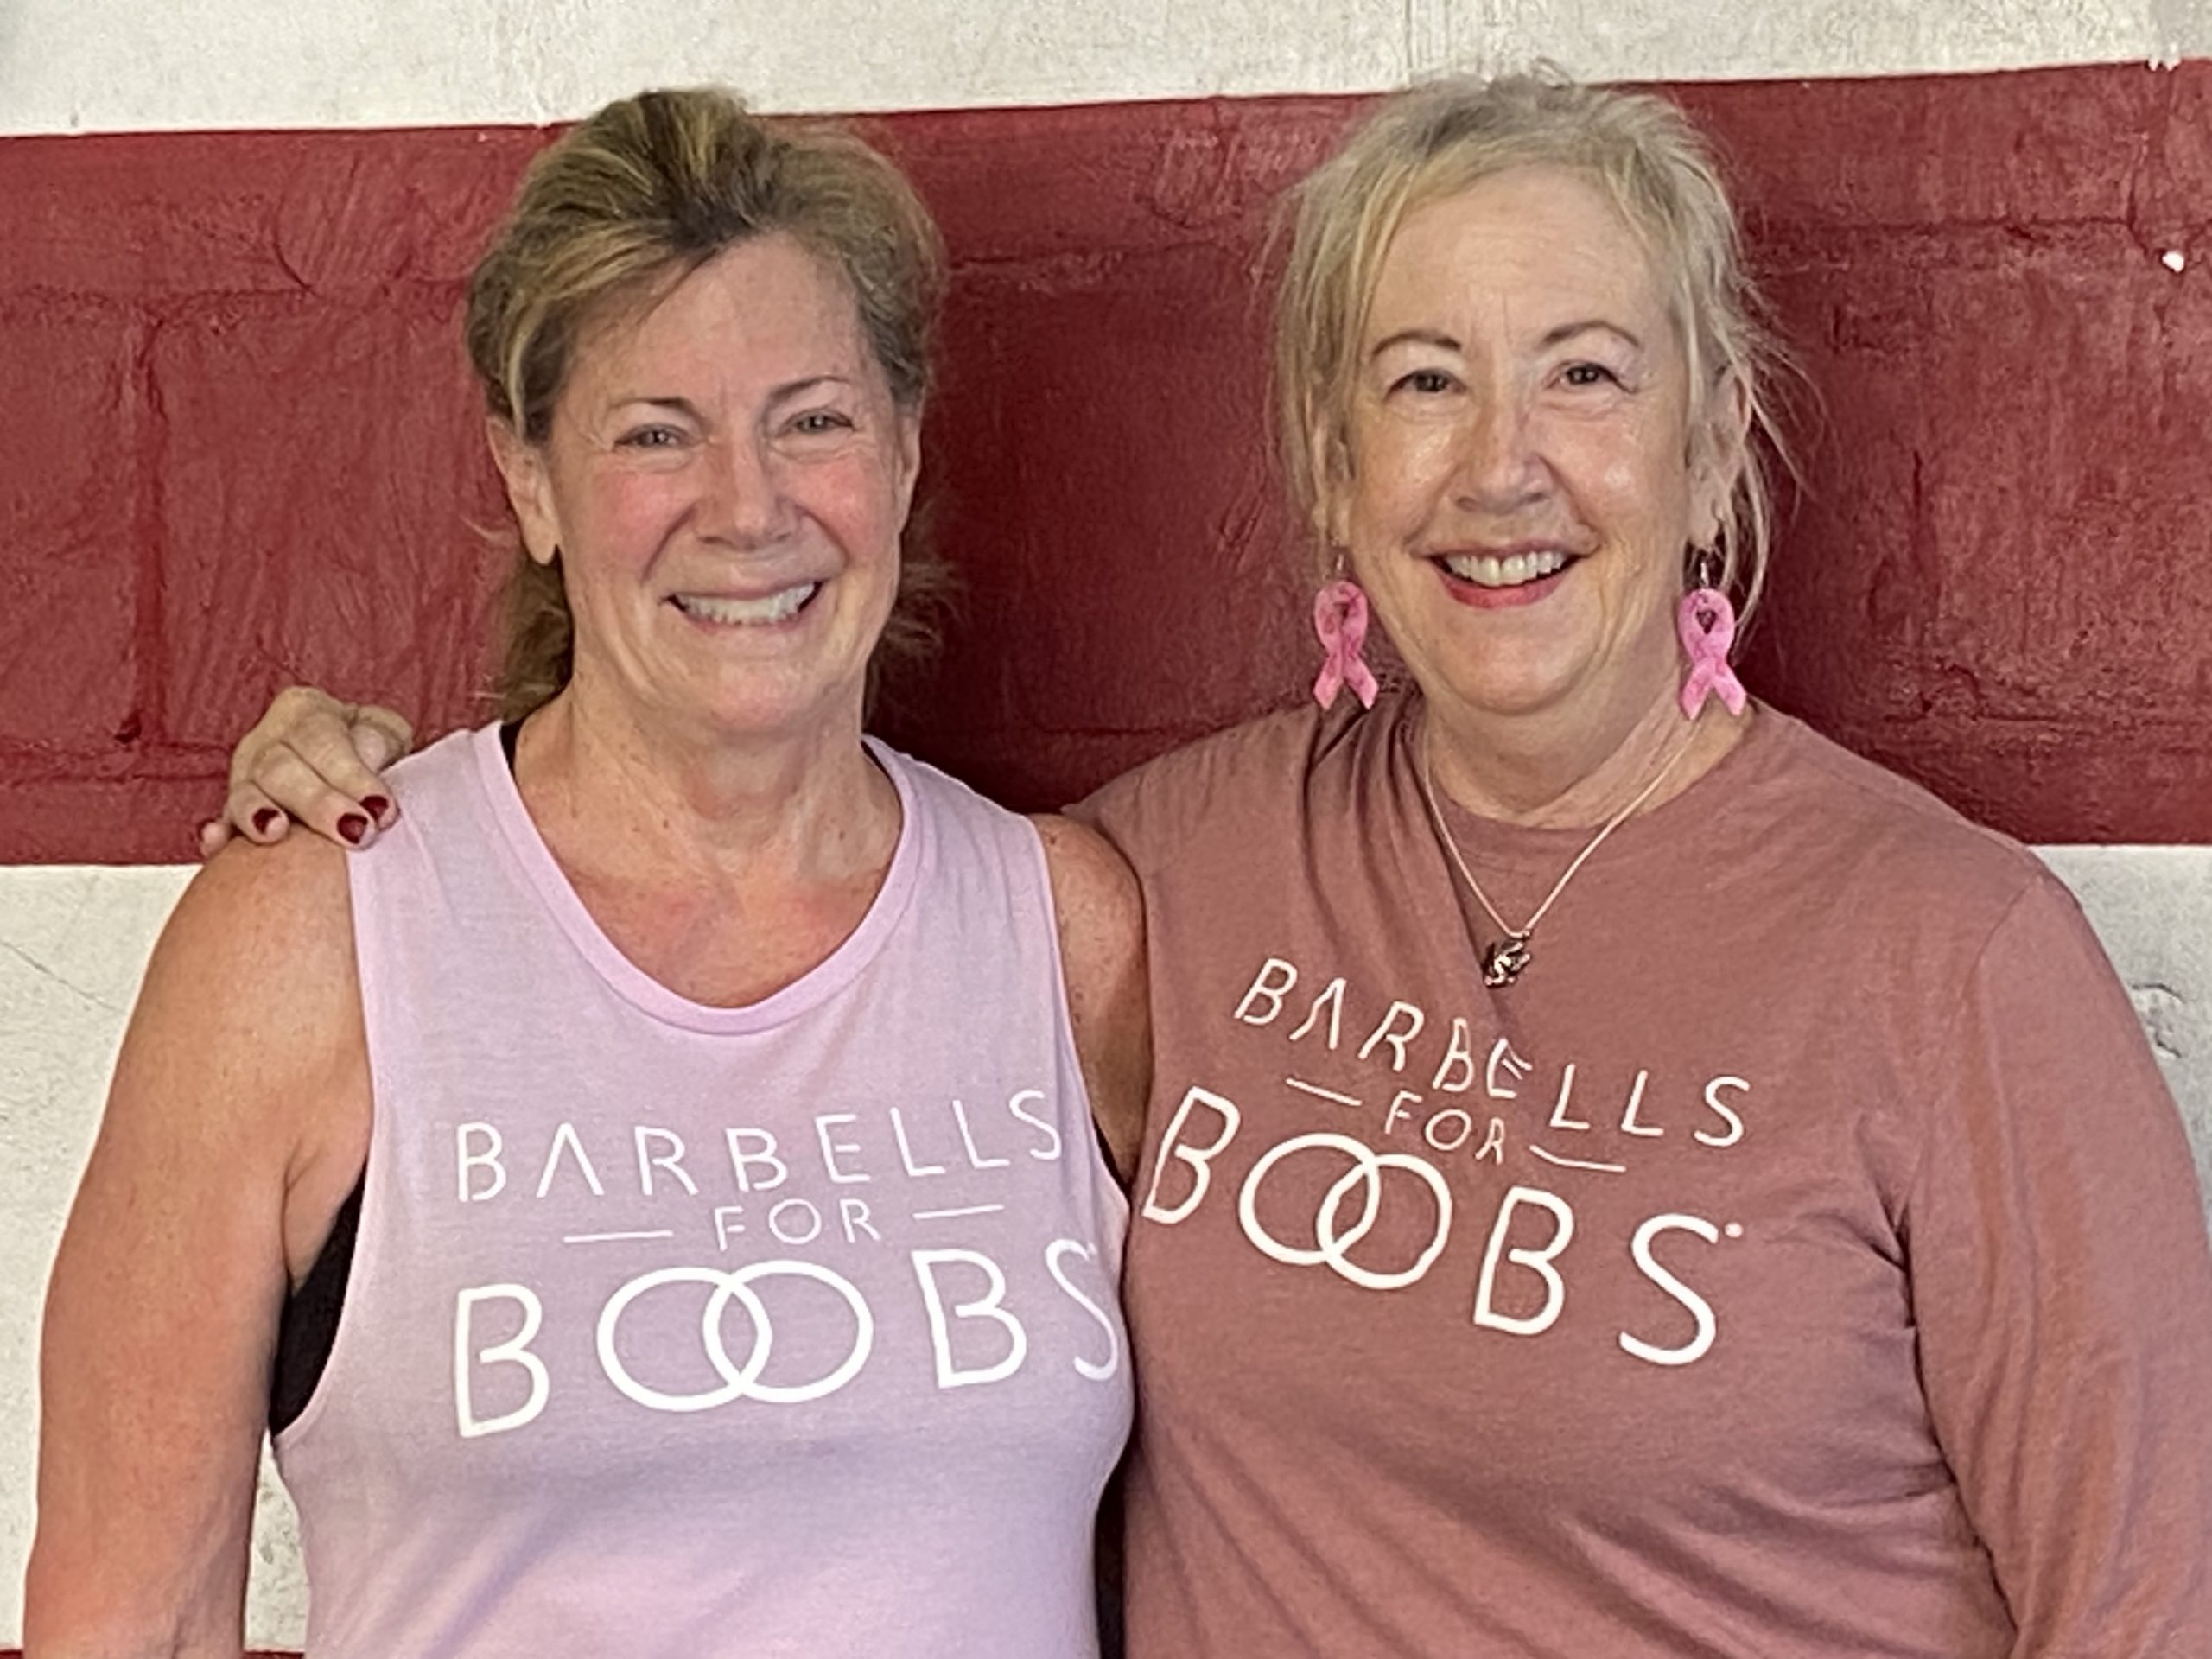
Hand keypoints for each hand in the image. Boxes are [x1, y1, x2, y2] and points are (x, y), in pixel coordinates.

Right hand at [198, 687, 415, 855]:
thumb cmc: (372, 750)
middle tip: (357, 833)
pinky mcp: (231, 813)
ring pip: (245, 793)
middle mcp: (266, 740)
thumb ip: (379, 742)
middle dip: (319, 803)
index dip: (351, 775)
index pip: (321, 739)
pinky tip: (217, 841)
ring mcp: (243, 777)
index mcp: (306, 711)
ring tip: (276, 833)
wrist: (347, 771)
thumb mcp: (385, 733)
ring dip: (259, 814)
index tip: (381, 808)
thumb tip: (369, 759)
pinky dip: (216, 834)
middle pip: (281, 767)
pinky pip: (219, 823)